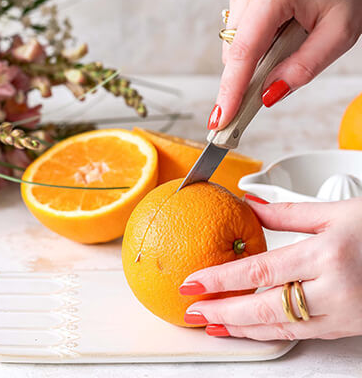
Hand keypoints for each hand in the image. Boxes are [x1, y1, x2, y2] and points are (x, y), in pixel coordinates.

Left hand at [179, 196, 361, 339]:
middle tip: (193, 310)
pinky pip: (300, 334)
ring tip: (213, 324)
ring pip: (281, 327)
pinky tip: (249, 329)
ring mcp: (341, 312)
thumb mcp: (333, 213)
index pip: (258, 272)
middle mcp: (333, 289)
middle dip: (223, 311)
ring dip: (242, 328)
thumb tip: (250, 207)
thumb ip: (286, 213)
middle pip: (264, 307)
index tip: (193, 282)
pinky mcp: (346, 325)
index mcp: (326, 255)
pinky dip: (269, 333)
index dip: (220, 279)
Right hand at [209, 0, 361, 129]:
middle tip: (270, 86)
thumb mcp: (339, 32)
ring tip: (287, 40)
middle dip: (249, 76)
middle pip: (234, 54)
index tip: (220, 119)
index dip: (230, 92)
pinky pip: (239, 30)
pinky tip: (277, 30)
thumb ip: (303, 68)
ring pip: (234, 44)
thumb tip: (269, 94)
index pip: (244, 54)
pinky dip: (255, 41)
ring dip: (255, 56)